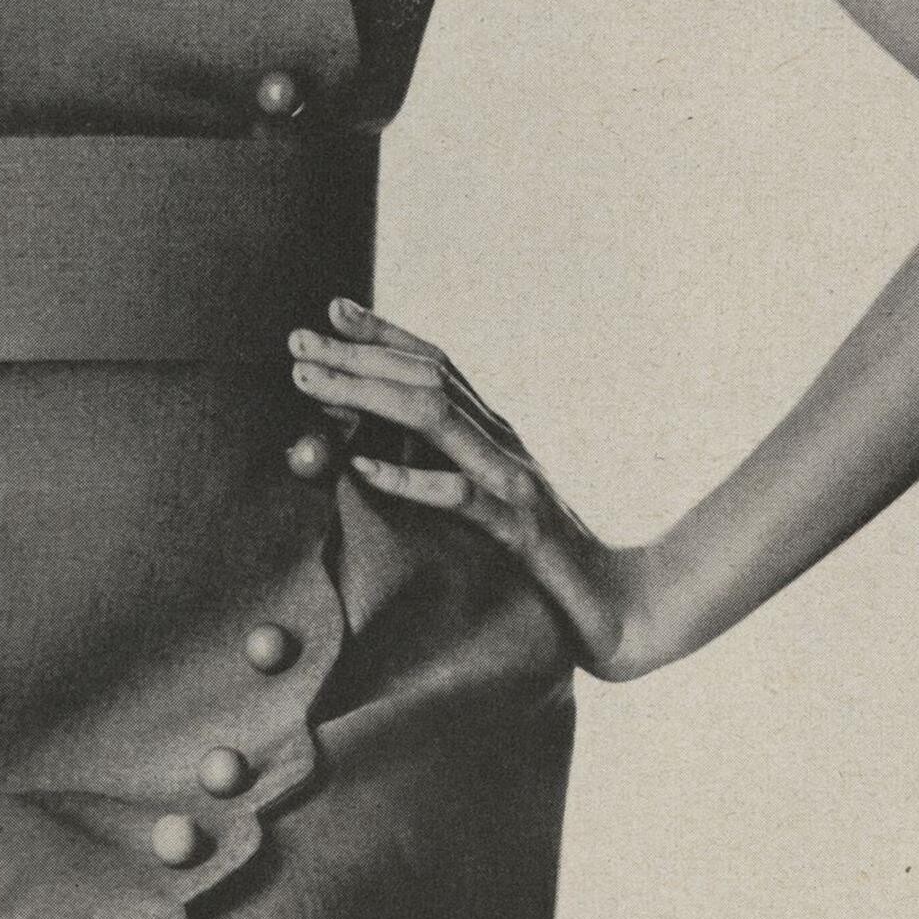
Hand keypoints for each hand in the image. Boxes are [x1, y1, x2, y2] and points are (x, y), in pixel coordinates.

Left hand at [288, 299, 657, 677]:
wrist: (622, 609)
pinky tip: (364, 470)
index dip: (386, 334)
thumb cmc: (547, 564)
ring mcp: (513, 483)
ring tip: (311, 385)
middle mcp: (503, 445)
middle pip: (425, 381)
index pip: (437, 367)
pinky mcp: (520, 532)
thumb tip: (362, 449)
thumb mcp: (489, 507)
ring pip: (435, 419)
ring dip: (367, 396)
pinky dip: (411, 479)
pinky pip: (461, 497)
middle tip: (296, 342)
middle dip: (357, 356)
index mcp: (495, 435)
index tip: (332, 309)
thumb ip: (442, 472)